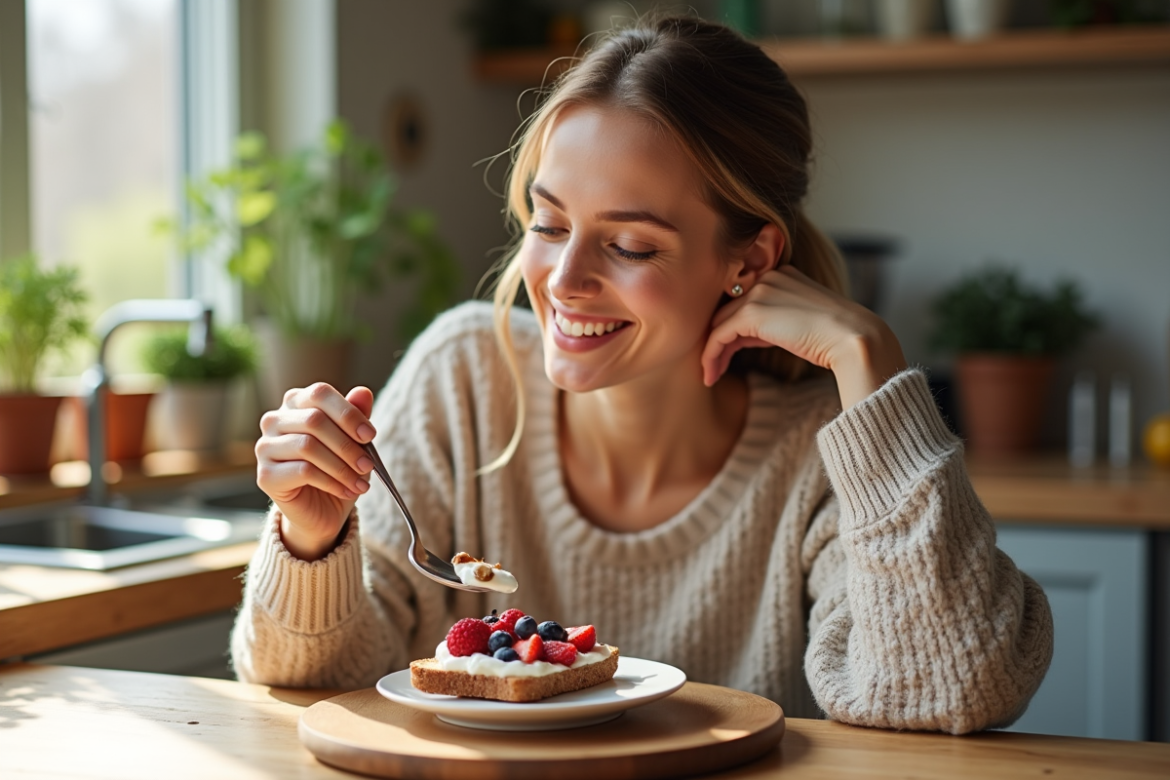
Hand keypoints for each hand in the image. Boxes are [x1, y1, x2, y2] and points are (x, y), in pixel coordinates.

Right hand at [255, 383, 376, 560]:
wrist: (322, 510)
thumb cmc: (337, 468)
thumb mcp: (353, 441)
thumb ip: (356, 415)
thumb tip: (363, 392)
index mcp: (295, 403)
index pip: (319, 393)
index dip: (348, 413)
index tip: (370, 435)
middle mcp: (274, 420)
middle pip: (314, 420)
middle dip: (347, 444)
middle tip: (368, 464)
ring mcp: (265, 447)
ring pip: (308, 446)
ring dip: (342, 466)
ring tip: (361, 482)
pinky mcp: (265, 475)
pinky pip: (302, 471)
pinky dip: (331, 482)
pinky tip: (346, 490)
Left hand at [700, 266, 907, 408]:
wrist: (854, 339)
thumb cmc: (833, 337)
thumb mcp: (797, 322)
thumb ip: (769, 323)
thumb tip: (739, 338)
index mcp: (781, 275)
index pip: (745, 300)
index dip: (732, 329)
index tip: (727, 353)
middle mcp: (768, 277)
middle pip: (729, 311)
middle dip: (719, 341)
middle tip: (713, 367)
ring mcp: (760, 292)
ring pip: (720, 323)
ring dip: (712, 352)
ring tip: (710, 375)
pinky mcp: (753, 312)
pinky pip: (719, 335)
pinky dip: (711, 355)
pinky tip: (711, 375)